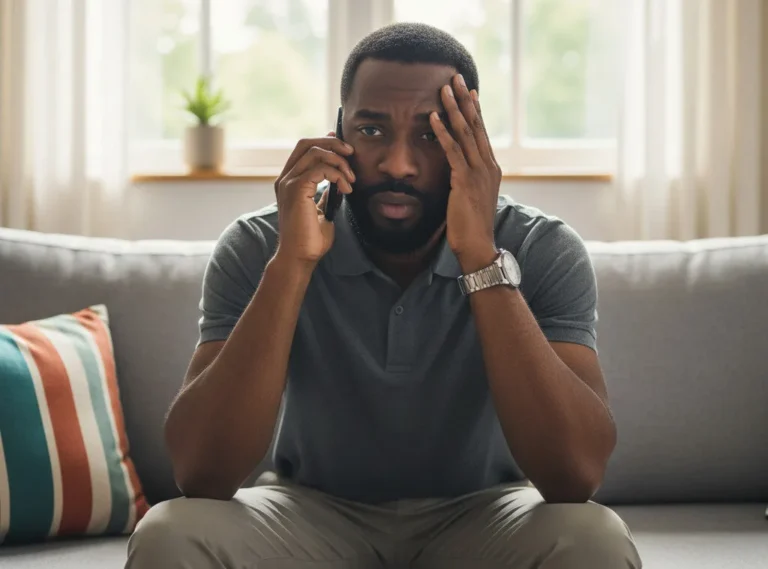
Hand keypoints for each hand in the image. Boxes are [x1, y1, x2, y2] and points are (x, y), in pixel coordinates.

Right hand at [273, 134, 355, 264]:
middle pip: (307, 143)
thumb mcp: (322, 210)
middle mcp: (285, 178)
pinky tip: (346, 189)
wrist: (301, 257)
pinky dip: (338, 175)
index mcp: (289, 181)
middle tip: (351, 154)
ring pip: (315, 153)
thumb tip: (337, 183)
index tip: (344, 147)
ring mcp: (288, 182)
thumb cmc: (310, 239)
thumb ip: (325, 194)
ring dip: (339, 162)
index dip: (324, 141)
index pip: (304, 149)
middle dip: (332, 143)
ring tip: (351, 180)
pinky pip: (321, 169)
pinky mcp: (297, 189)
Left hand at [430, 74, 501, 270]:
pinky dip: (442, 133)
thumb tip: (459, 172)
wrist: (478, 247)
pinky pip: (452, 152)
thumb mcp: (472, 198)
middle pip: (476, 126)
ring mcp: (478, 173)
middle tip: (456, 77)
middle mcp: (488, 166)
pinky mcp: (465, 182)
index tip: (468, 90)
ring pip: (465, 133)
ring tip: (444, 89)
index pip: (482, 133)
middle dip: (465, 100)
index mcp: (490, 169)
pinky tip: (433, 118)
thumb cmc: (471, 227)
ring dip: (453, 109)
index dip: (474, 110)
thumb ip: (467, 181)